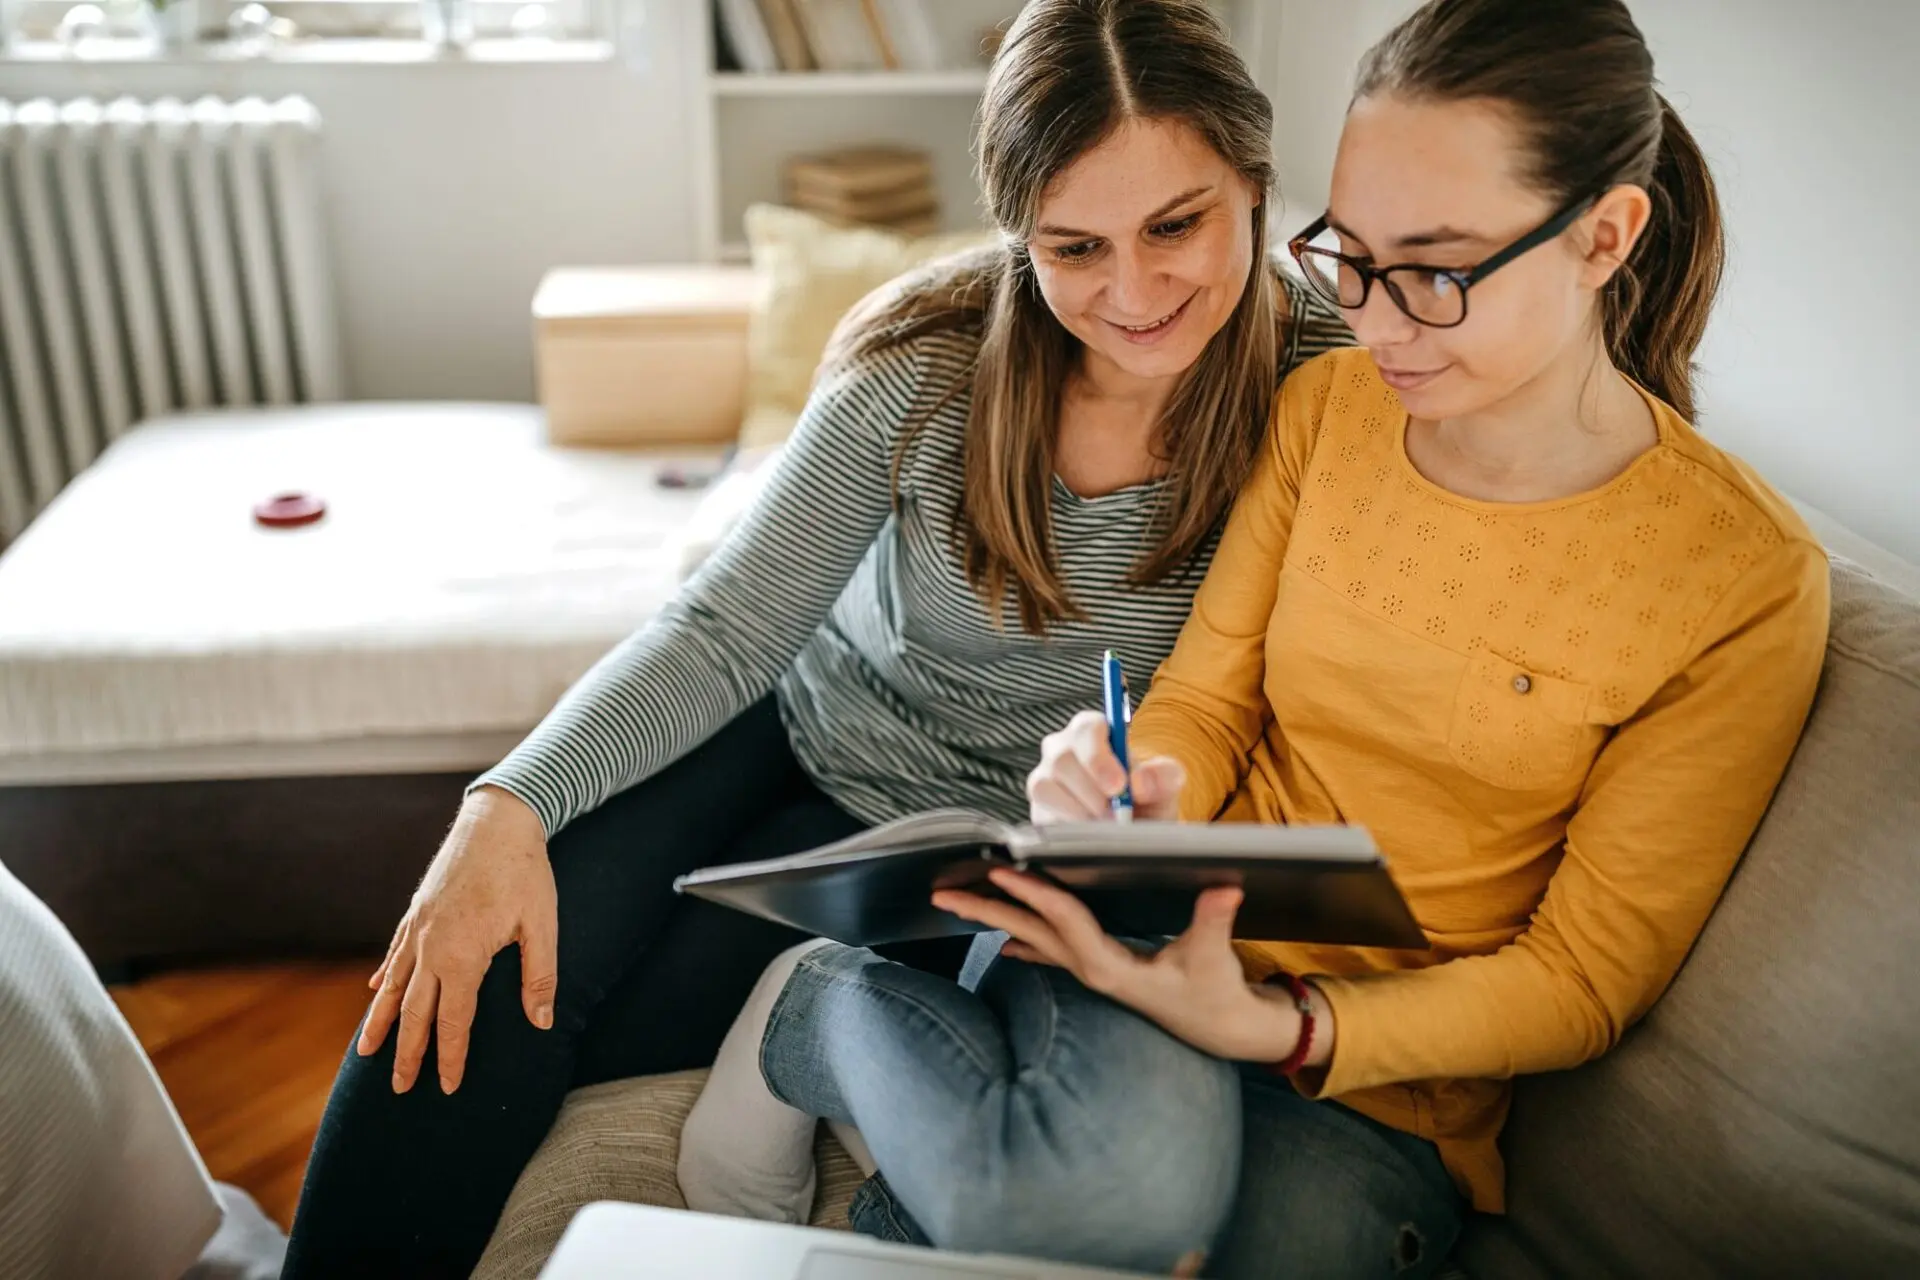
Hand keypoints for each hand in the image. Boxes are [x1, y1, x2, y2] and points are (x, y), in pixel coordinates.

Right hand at [359, 785, 557, 1094]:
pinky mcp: (417, 909)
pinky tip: (374, 990)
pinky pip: (395, 953)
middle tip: (398, 1088)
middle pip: (414, 1012)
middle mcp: (431, 947)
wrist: (498, 819)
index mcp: (462, 956)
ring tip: (365, 1052)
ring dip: (381, 1021)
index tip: (446, 1087)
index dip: (451, 1057)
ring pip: (393, 985)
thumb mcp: (542, 925)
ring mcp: (418, 927)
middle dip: (407, 1052)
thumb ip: (539, 976)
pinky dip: (384, 976)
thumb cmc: (525, 871)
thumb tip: (540, 1023)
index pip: (453, 1021)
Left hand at [932, 869, 1305, 1062]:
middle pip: (1030, 933)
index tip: (1001, 869)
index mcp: (1112, 968)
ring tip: (960, 903)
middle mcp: (1093, 971)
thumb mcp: (1214, 958)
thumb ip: (1214, 921)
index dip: (1034, 893)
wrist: (1225, 1031)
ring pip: (1033, 940)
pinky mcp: (1100, 972)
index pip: (1064, 922)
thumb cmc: (1217, 994)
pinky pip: (1051, 953)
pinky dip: (1025, 941)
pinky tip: (1004, 943)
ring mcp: (1092, 973)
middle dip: (987, 910)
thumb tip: (1226, 886)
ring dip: (998, 919)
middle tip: (942, 893)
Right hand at [1028, 710, 1186, 822]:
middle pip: (1062, 760)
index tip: (1119, 787)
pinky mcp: (1037, 808)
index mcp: (1092, 731)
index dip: (1099, 758)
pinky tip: (1090, 833)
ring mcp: (1044, 778)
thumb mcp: (1165, 785)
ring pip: (1046, 788)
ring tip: (1107, 824)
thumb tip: (1141, 782)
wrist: (1134, 826)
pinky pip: (1042, 816)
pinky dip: (1070, 829)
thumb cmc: (1146, 797)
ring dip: (1081, 812)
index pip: (1086, 729)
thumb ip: (1163, 776)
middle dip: (1093, 793)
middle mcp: (1062, 749)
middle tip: (1117, 815)